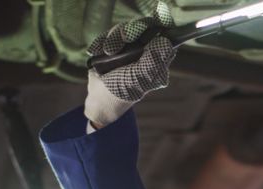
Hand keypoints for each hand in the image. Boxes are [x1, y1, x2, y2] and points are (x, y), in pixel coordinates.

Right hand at [84, 1, 175, 127]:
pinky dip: (102, 40)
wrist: (100, 97)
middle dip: (132, 31)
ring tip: (107, 52)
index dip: (164, 24)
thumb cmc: (124, 92)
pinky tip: (96, 51)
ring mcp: (131, 45)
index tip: (159, 16)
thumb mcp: (138, 80)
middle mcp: (147, 49)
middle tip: (123, 40)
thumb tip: (165, 42)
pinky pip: (110, 33)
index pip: (167, 36)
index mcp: (159, 58)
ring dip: (114, 38)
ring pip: (127, 28)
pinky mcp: (115, 43)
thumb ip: (152, 62)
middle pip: (145, 27)